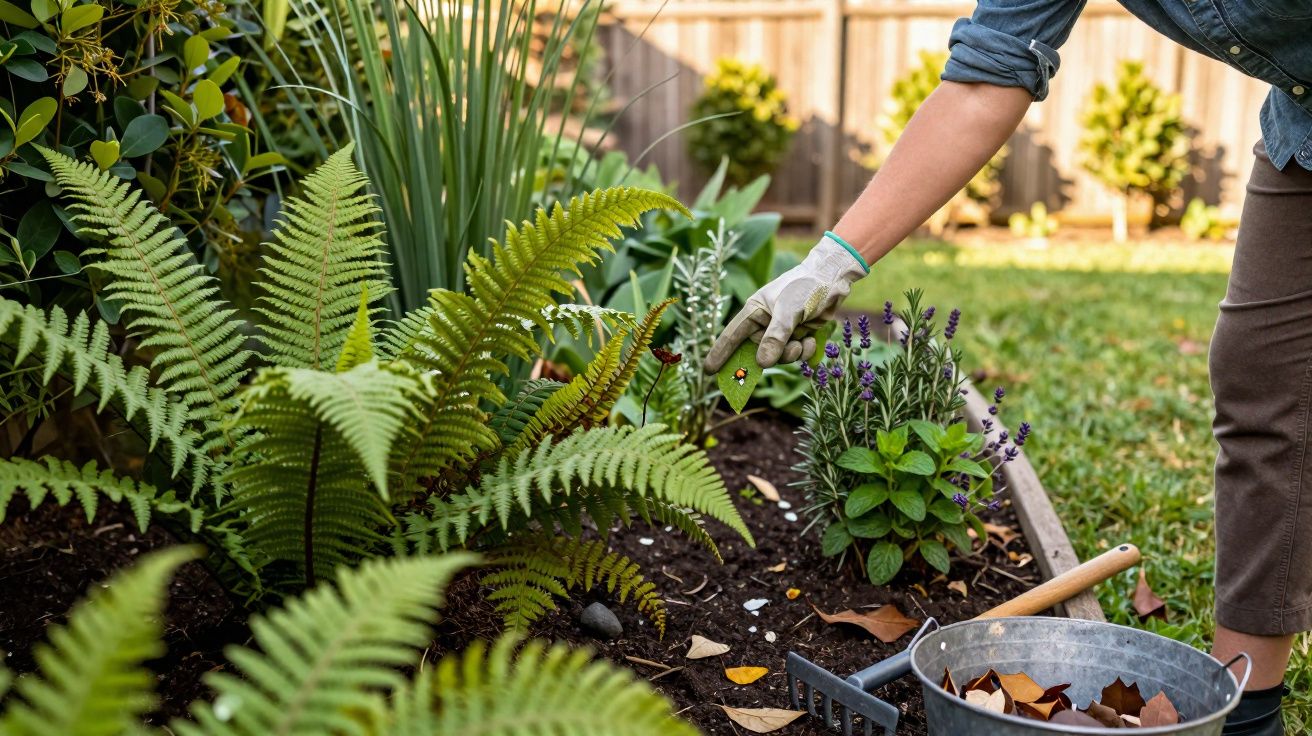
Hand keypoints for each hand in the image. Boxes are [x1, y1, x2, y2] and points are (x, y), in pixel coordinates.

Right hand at [704, 234, 867, 372]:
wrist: (832, 278)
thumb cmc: (805, 287)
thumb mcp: (788, 311)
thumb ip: (775, 337)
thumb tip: (762, 363)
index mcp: (754, 312)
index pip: (732, 336)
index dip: (720, 354)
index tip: (709, 372)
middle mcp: (764, 323)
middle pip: (759, 352)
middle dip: (774, 355)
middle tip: (788, 347)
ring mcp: (781, 330)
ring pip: (779, 356)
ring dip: (792, 353)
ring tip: (803, 339)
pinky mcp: (797, 334)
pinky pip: (795, 353)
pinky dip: (804, 350)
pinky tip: (811, 338)